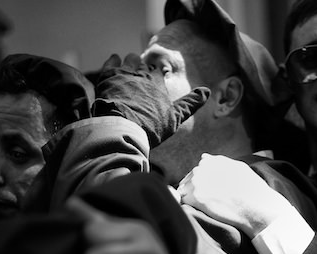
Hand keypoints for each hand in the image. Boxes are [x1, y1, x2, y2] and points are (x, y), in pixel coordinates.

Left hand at [91, 53, 210, 147]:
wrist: (124, 129)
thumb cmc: (151, 127)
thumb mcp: (175, 118)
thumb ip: (190, 104)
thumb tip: (207, 91)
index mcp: (158, 83)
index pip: (157, 72)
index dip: (155, 76)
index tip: (152, 81)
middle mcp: (143, 74)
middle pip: (143, 64)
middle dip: (142, 69)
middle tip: (138, 80)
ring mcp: (125, 74)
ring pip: (130, 60)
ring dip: (130, 63)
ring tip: (128, 72)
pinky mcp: (109, 76)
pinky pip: (112, 61)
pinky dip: (114, 61)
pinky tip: (115, 63)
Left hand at [177, 154, 294, 237]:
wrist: (256, 207)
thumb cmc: (251, 189)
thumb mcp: (238, 167)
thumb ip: (219, 162)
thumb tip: (203, 157)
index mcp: (211, 161)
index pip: (197, 171)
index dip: (203, 183)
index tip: (211, 192)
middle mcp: (202, 168)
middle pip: (189, 180)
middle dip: (196, 189)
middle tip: (210, 201)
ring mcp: (198, 182)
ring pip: (185, 190)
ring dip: (192, 198)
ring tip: (207, 206)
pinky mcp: (196, 197)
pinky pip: (184, 202)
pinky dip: (190, 207)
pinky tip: (203, 211)